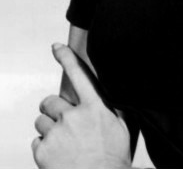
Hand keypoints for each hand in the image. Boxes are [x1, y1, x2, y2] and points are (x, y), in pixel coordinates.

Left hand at [32, 43, 131, 168]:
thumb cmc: (113, 159)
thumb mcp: (122, 127)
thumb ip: (114, 106)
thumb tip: (114, 91)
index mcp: (94, 108)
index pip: (78, 74)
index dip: (66, 57)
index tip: (56, 47)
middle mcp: (73, 117)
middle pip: (50, 102)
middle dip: (54, 111)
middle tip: (64, 124)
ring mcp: (56, 133)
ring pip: (41, 122)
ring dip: (49, 129)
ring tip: (63, 143)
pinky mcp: (43, 151)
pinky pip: (36, 141)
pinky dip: (44, 147)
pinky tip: (58, 155)